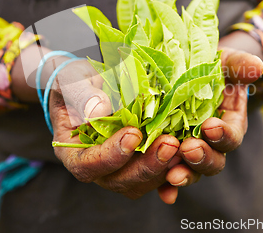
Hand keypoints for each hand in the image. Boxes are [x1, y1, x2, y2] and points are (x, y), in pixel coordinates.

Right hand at [49, 59, 184, 203]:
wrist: (88, 82)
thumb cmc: (75, 81)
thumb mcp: (72, 81)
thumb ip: (82, 96)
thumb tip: (99, 111)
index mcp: (74, 151)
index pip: (88, 165)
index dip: (111, 155)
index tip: (132, 135)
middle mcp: (98, 167)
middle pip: (120, 180)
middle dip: (147, 165)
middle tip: (169, 143)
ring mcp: (121, 167)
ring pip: (143, 181)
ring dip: (165, 168)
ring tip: (185, 146)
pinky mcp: (142, 161)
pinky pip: (159, 175)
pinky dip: (176, 170)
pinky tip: (190, 158)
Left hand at [163, 32, 262, 191]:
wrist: (181, 73)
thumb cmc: (207, 67)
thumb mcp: (223, 62)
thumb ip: (239, 65)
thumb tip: (257, 67)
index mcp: (227, 125)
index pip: (230, 137)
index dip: (223, 135)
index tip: (211, 126)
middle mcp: (209, 144)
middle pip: (212, 161)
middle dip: (202, 158)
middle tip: (189, 149)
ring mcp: (188, 153)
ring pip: (190, 171)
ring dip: (183, 175)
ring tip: (172, 175)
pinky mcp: (166, 156)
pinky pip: (166, 176)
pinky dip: (165, 188)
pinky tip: (164, 193)